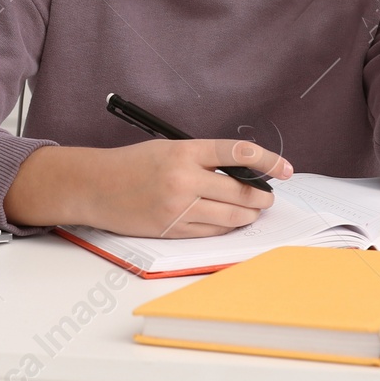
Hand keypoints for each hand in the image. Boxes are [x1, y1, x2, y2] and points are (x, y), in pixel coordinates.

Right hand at [4, 139, 292, 236]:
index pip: (237, 153)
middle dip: (261, 197)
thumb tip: (242, 171)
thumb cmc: (132, 164)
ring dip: (248, 215)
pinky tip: (230, 222)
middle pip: (240, 192)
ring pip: (230, 217)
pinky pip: (211, 232)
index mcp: (184, 151)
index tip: (285, 168)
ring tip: (254, 210)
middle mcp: (183, 179)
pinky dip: (226, 228)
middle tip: (268, 196)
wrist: (95, 186)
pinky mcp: (172, 229)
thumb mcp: (168, 149)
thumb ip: (202, 158)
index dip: (267, 161)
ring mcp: (178, 208)